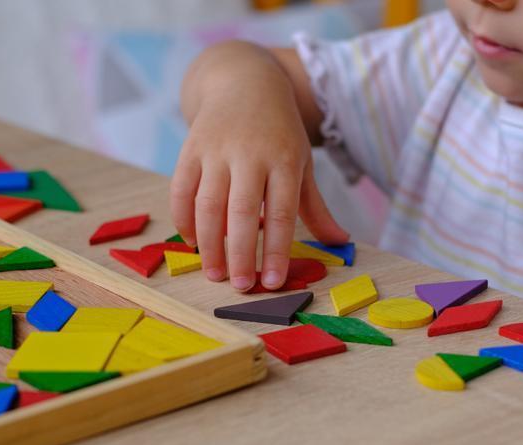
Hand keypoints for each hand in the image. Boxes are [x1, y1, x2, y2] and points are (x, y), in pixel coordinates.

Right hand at [170, 87, 348, 290]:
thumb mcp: (303, 162)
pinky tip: (192, 243)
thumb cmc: (279, 132)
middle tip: (240, 286)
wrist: (244, 81)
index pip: (281, 213)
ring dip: (209, 244)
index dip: (275, 250)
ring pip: (208, 204)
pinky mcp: (191, 147)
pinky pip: (181, 188)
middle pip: (242, 212)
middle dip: (239, 254)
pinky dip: (184, 219)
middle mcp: (250, 154)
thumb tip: (341, 241)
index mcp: (285, 160)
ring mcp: (217, 149)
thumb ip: (316, 206)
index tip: (272, 282)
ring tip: (214, 273)